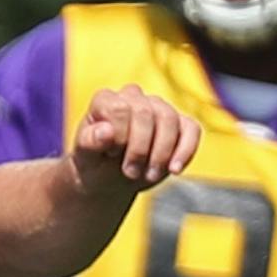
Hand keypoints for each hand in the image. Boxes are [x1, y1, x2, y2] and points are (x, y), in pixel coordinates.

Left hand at [71, 84, 200, 188]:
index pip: (120, 109)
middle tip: (130, 173)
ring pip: (169, 120)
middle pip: (147, 114)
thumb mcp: (85, 157)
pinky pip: (192, 129)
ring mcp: (158, 108)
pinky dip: (185, 151)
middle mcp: (133, 98)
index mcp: (106, 100)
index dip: (119, 136)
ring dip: (161, 153)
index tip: (112, 155)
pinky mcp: (178, 124)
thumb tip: (105, 131)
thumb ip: (89, 142)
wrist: (108, 179)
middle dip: (140, 149)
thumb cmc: (94, 163)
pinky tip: (174, 170)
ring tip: (149, 176)